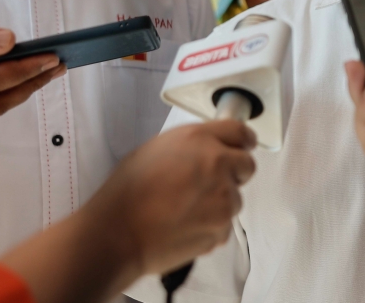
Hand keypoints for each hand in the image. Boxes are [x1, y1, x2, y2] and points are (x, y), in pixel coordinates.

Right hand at [81, 120, 256, 275]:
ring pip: (236, 198)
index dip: (243, 140)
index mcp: (199, 139)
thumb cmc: (127, 193)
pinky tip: (184, 225)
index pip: (240, 131)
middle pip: (247, 165)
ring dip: (219, 203)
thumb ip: (192, 145)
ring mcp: (223, 197)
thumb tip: (208, 149)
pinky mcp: (222, 227)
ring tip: (185, 209)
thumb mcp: (157, 148)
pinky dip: (210, 226)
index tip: (245, 145)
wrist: (117, 233)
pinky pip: (225, 225)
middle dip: (234, 172)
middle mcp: (217, 164)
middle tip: (210, 182)